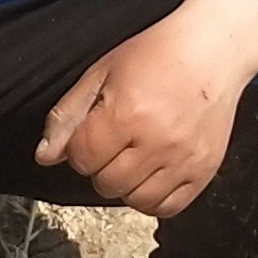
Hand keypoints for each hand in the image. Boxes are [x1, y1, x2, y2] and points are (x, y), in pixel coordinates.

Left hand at [35, 0, 257, 219]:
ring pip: (136, 201)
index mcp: (125, 114)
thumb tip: (45, 157)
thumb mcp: (101, 74)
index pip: (82, 158)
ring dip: (126, 185)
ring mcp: (183, 159)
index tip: (93, 134)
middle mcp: (156, 141)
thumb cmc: (156, 54)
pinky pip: (169, 207)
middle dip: (101, 167)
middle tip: (116, 143)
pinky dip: (154, 199)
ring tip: (134, 158)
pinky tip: (153, 174)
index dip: (79, 149)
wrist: (213, 49)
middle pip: (106, 184)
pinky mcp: (204, 170)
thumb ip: (68, 117)